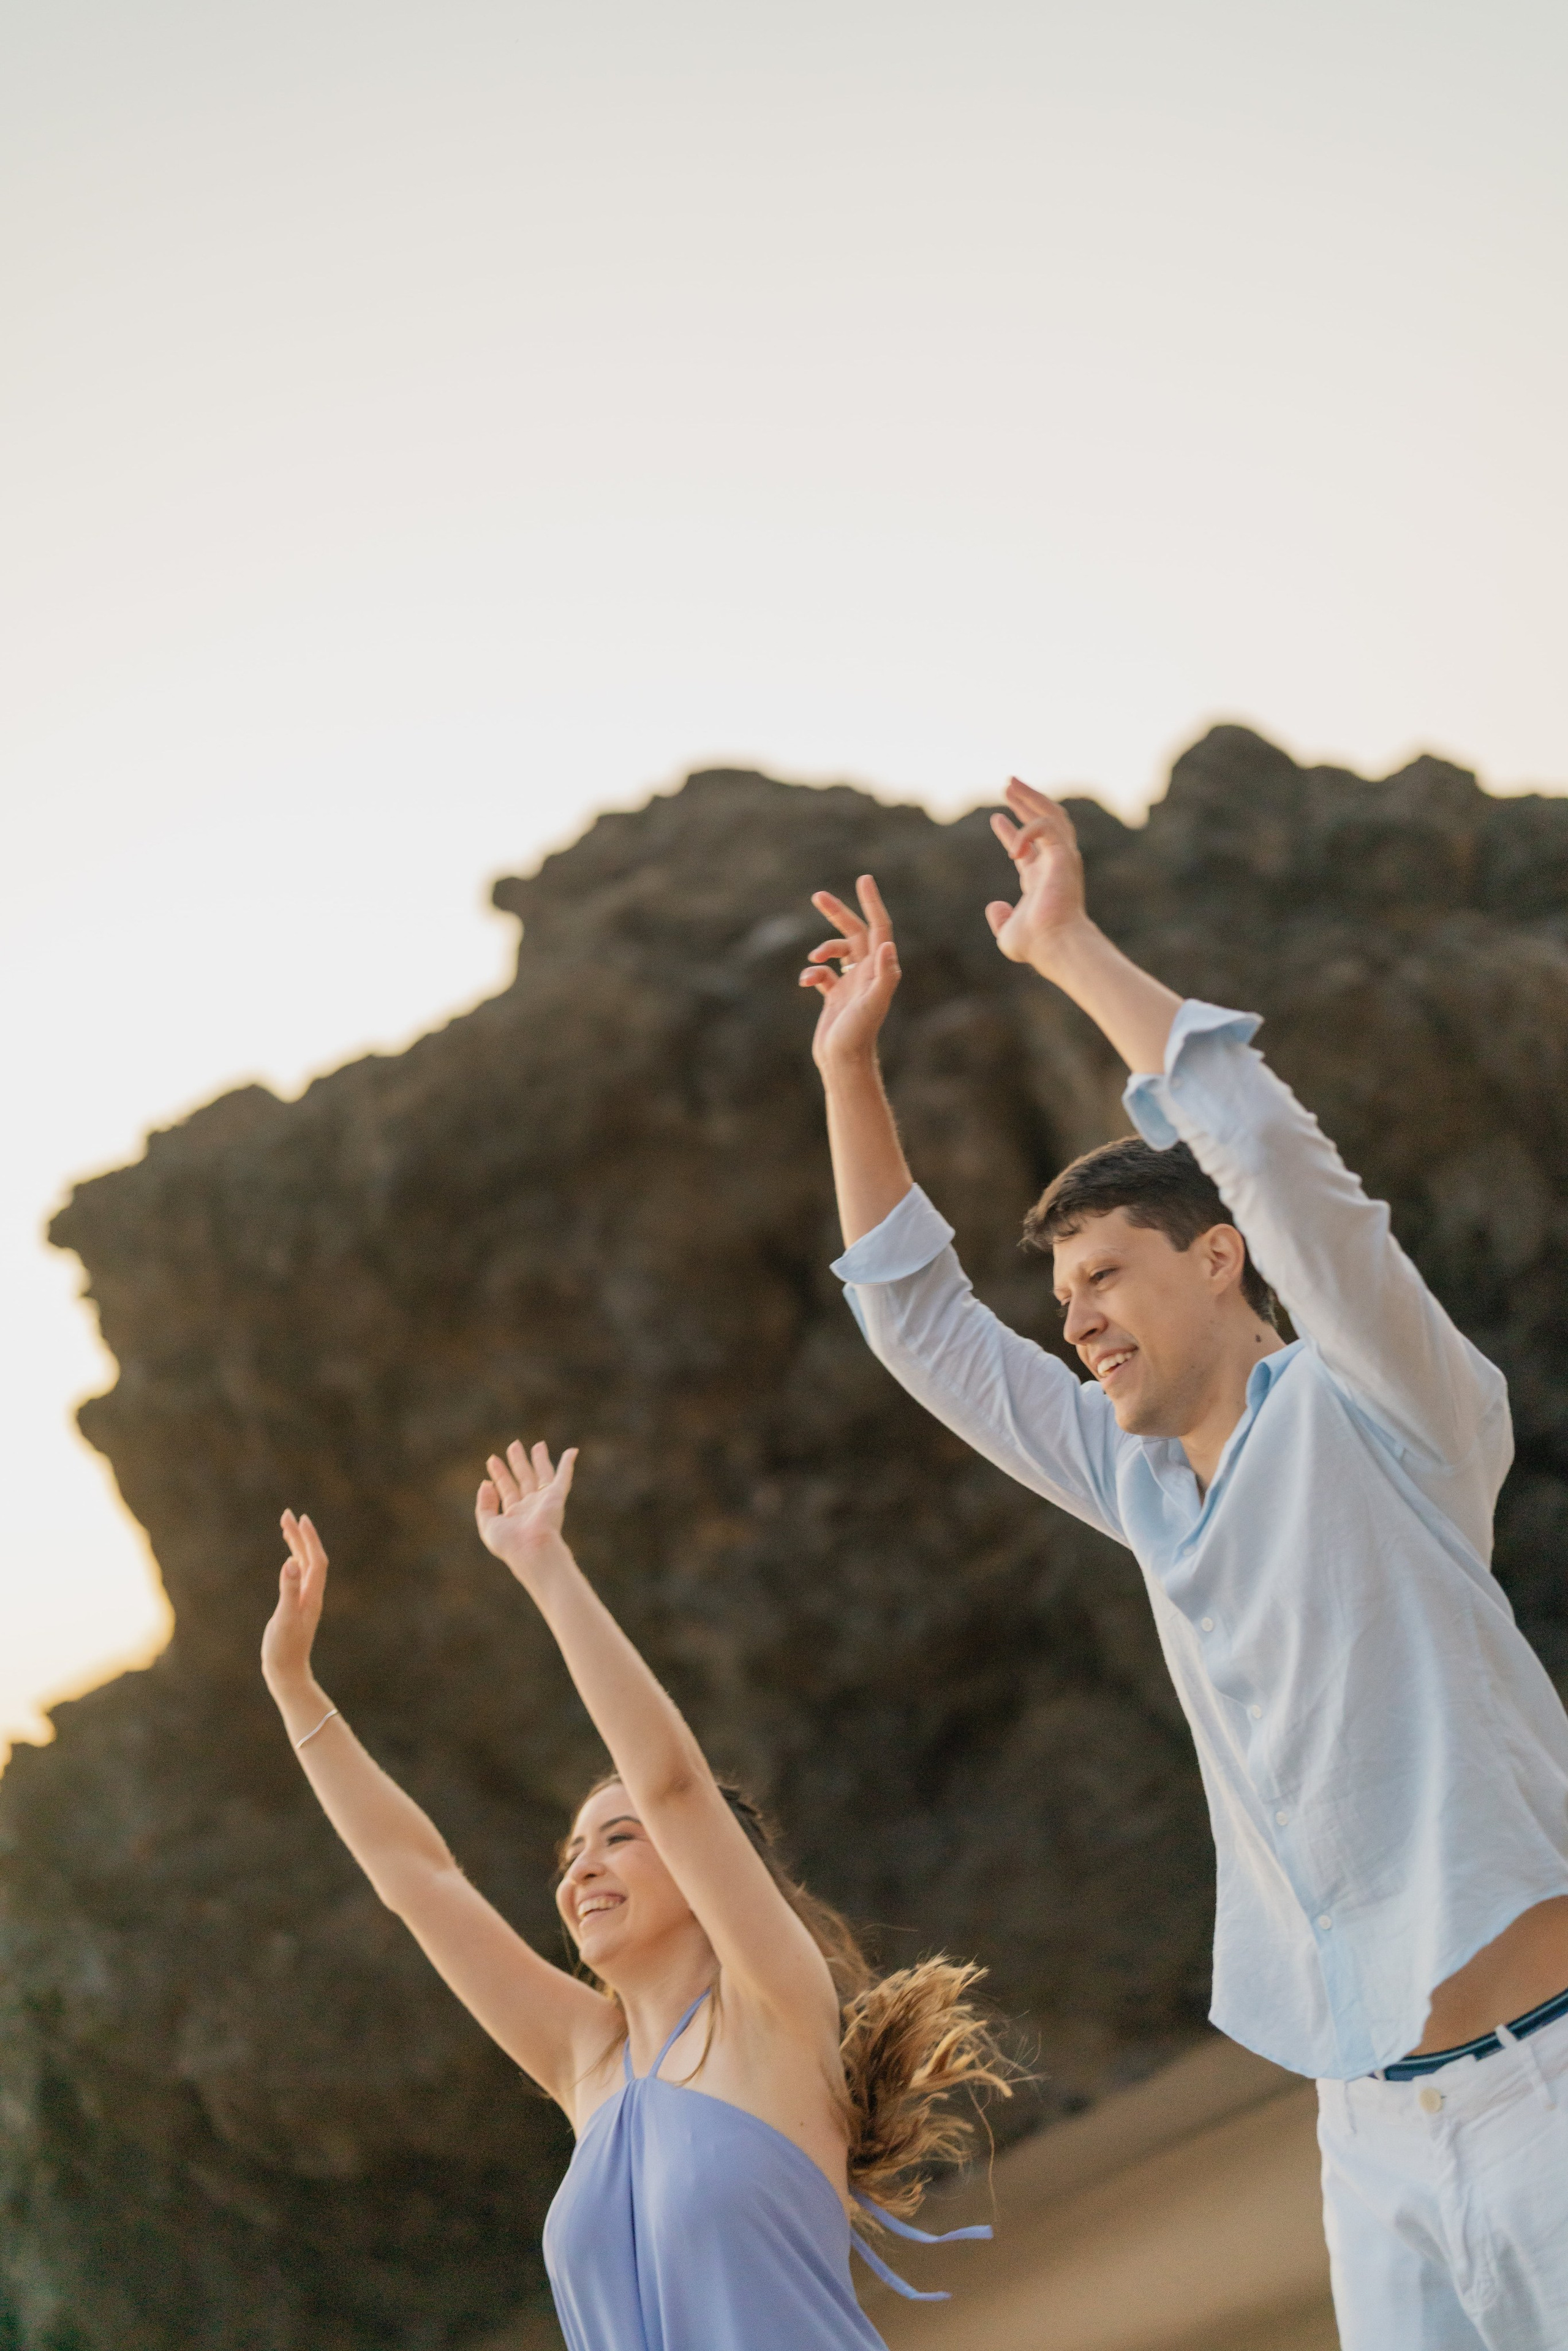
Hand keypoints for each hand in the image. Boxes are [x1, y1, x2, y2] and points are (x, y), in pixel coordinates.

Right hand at [262, 1510, 327, 1689]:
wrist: (286, 1673)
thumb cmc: (283, 1649)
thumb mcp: (284, 1618)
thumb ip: (288, 1590)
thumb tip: (291, 1562)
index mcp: (312, 1595)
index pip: (316, 1559)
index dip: (309, 1538)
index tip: (300, 1519)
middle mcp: (312, 1595)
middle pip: (310, 1558)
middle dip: (300, 1535)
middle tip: (287, 1514)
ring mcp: (305, 1600)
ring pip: (304, 1566)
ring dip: (297, 1545)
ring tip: (285, 1527)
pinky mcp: (297, 1607)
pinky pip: (298, 1577)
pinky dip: (294, 1561)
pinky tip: (289, 1559)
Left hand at [477, 1440, 578, 1582]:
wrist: (532, 1551)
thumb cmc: (510, 1544)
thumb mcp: (488, 1525)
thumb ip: (484, 1505)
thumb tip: (486, 1484)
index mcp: (515, 1514)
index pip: (506, 1489)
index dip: (499, 1474)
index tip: (492, 1460)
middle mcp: (530, 1506)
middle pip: (523, 1478)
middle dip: (518, 1462)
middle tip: (514, 1445)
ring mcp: (544, 1501)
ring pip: (542, 1474)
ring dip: (539, 1459)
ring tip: (538, 1444)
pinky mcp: (556, 1497)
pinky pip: (563, 1476)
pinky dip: (567, 1464)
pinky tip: (571, 1451)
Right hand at [798, 875, 901, 1072]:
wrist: (844, 1063)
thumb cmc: (858, 1035)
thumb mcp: (873, 1004)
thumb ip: (884, 976)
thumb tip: (888, 946)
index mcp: (879, 970)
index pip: (878, 929)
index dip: (872, 903)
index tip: (864, 879)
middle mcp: (868, 974)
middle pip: (855, 933)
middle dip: (838, 914)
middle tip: (818, 895)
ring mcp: (852, 985)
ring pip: (839, 952)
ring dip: (825, 947)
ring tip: (815, 956)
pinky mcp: (836, 997)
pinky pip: (824, 974)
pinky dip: (812, 972)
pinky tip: (806, 983)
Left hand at [986, 779, 1089, 970]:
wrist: (1056, 945)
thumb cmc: (1037, 945)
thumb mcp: (1008, 934)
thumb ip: (1001, 919)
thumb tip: (994, 905)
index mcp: (1042, 879)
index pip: (1029, 848)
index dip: (1012, 832)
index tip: (996, 818)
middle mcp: (1054, 865)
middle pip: (1044, 823)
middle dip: (1025, 802)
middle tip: (1008, 784)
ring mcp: (1062, 857)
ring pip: (1052, 815)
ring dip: (1030, 797)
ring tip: (1010, 783)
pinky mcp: (1064, 854)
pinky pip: (1046, 827)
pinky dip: (1027, 830)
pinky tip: (1012, 846)